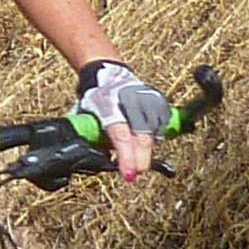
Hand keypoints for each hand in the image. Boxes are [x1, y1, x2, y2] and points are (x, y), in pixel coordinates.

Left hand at [74, 60, 168, 179]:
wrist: (108, 74)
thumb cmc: (97, 99)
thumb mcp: (87, 117)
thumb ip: (95, 139)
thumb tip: (106, 161)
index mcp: (109, 106)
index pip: (120, 135)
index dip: (126, 157)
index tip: (129, 174)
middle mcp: (130, 100)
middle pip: (142, 136)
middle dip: (140, 159)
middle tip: (135, 173)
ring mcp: (146, 98)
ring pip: (153, 132)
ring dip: (146, 149)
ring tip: (138, 157)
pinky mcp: (157, 99)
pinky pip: (162, 124)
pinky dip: (156, 135)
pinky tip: (147, 141)